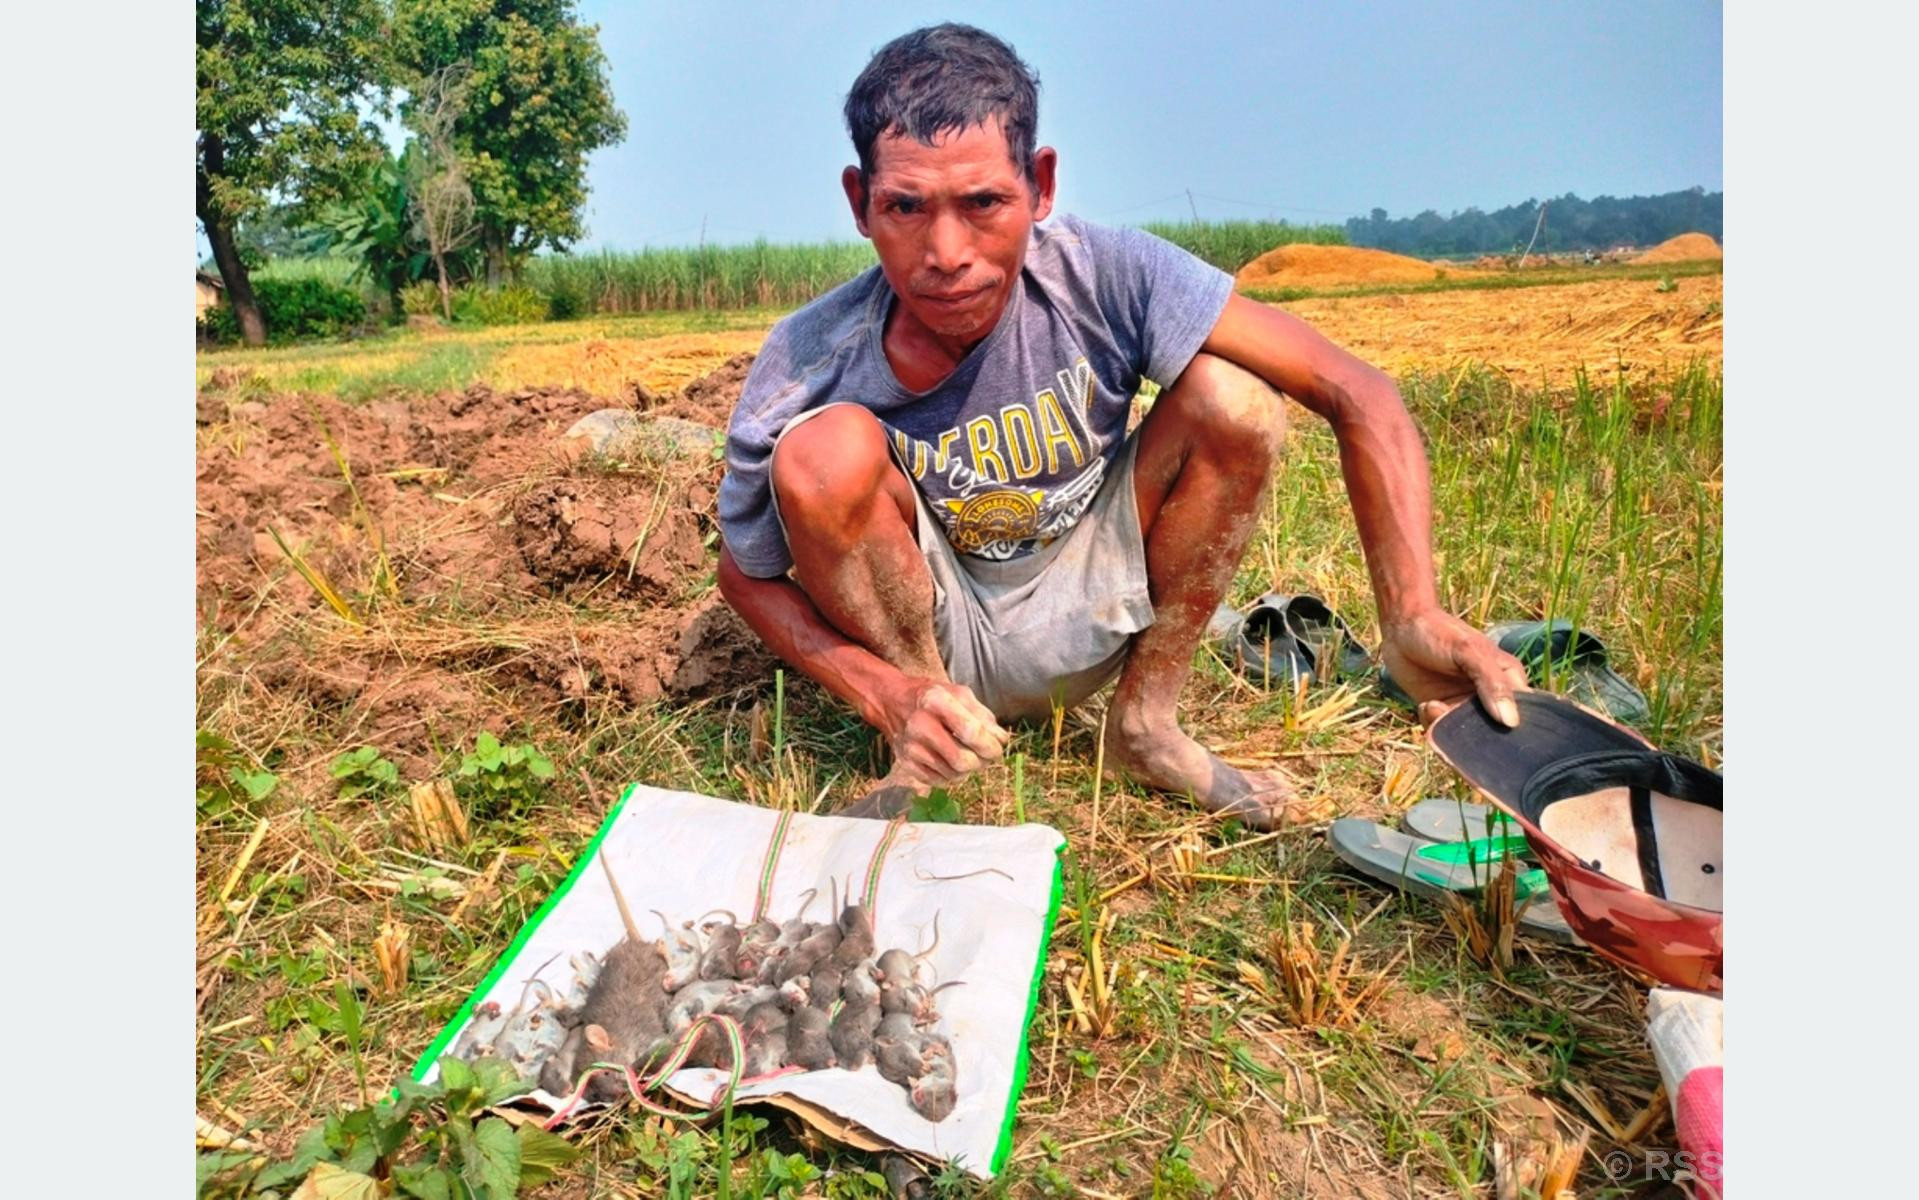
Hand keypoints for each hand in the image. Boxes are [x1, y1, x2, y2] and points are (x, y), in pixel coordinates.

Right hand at [876, 677, 1009, 785]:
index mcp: (935, 701)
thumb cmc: (933, 697)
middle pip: (962, 760)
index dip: (990, 745)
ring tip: (970, 756)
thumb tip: (1001, 741)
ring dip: (969, 770)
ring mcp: (911, 747)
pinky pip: (940, 782)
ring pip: (954, 775)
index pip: (970, 732)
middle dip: (982, 762)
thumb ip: (983, 716)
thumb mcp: (959, 694)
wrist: (893, 703)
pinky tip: (952, 761)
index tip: (997, 749)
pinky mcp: (906, 764)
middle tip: (987, 756)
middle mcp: (919, 725)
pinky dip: (953, 776)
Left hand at [1378, 608, 1529, 728]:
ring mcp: (1466, 706)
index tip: (1494, 737)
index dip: (1514, 733)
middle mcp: (1492, 698)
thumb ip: (1492, 684)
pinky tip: (1425, 705)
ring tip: (1433, 705)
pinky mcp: (1442, 711)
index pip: (1524, 716)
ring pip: (1466, 738)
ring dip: (1448, 729)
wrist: (1401, 626)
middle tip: (1452, 721)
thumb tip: (1511, 722)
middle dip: (1475, 738)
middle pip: (1495, 734)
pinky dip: (1433, 725)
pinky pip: (1444, 732)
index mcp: (1510, 680)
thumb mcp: (1469, 652)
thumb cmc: (1440, 631)